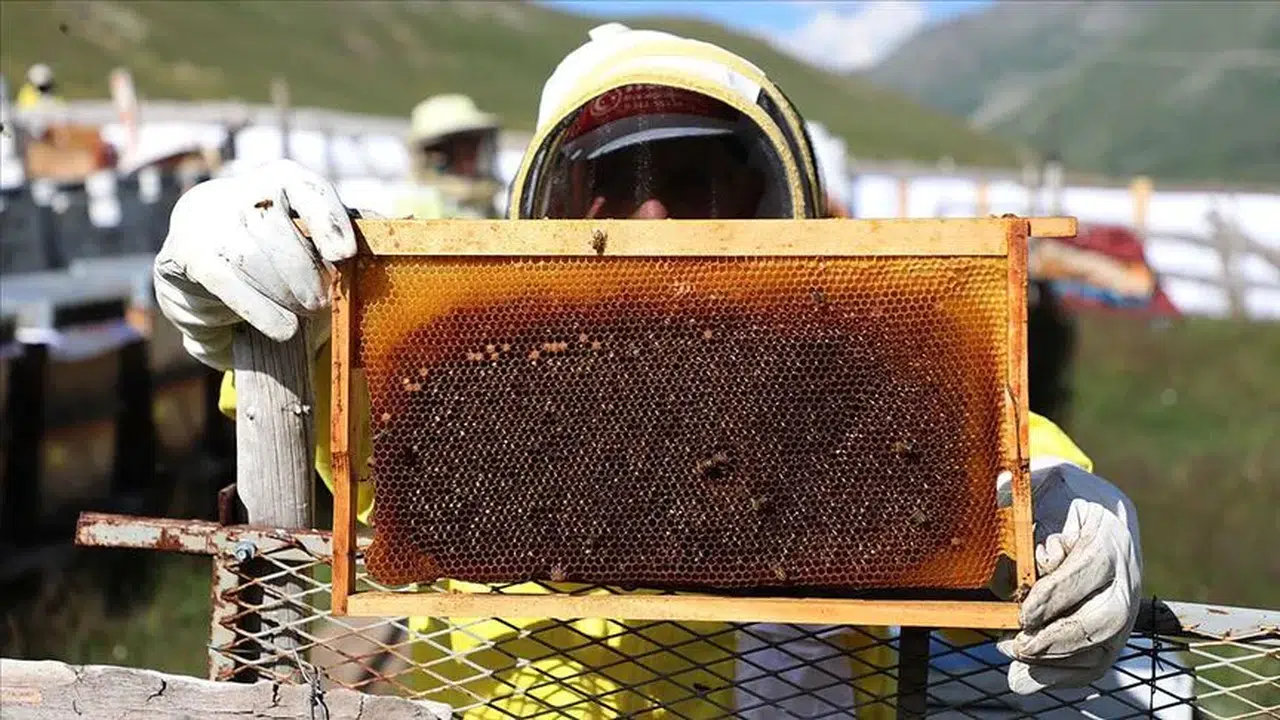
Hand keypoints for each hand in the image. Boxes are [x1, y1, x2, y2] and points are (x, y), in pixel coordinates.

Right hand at [153, 159, 355, 369]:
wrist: (206, 269)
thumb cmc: (277, 251)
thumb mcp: (314, 236)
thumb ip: (352, 228)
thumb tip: (408, 223)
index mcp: (281, 179)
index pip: (304, 188)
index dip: (327, 219)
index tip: (346, 254)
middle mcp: (239, 191)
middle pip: (276, 229)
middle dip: (304, 273)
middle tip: (322, 304)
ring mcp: (207, 219)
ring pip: (249, 255)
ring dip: (282, 293)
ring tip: (302, 316)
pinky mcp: (183, 253)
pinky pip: (224, 280)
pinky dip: (258, 309)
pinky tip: (283, 330)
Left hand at [998, 460, 1142, 694]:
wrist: (1096, 508)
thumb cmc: (1060, 497)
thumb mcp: (1042, 484)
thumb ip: (1019, 495)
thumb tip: (998, 495)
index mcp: (1108, 534)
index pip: (1091, 570)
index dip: (1057, 594)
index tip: (1023, 611)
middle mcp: (1127, 573)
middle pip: (1109, 616)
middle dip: (1061, 636)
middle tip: (1018, 642)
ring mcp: (1126, 604)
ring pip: (1106, 644)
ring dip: (1058, 660)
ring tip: (1015, 655)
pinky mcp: (1115, 628)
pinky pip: (1097, 660)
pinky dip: (1061, 674)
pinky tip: (1025, 676)